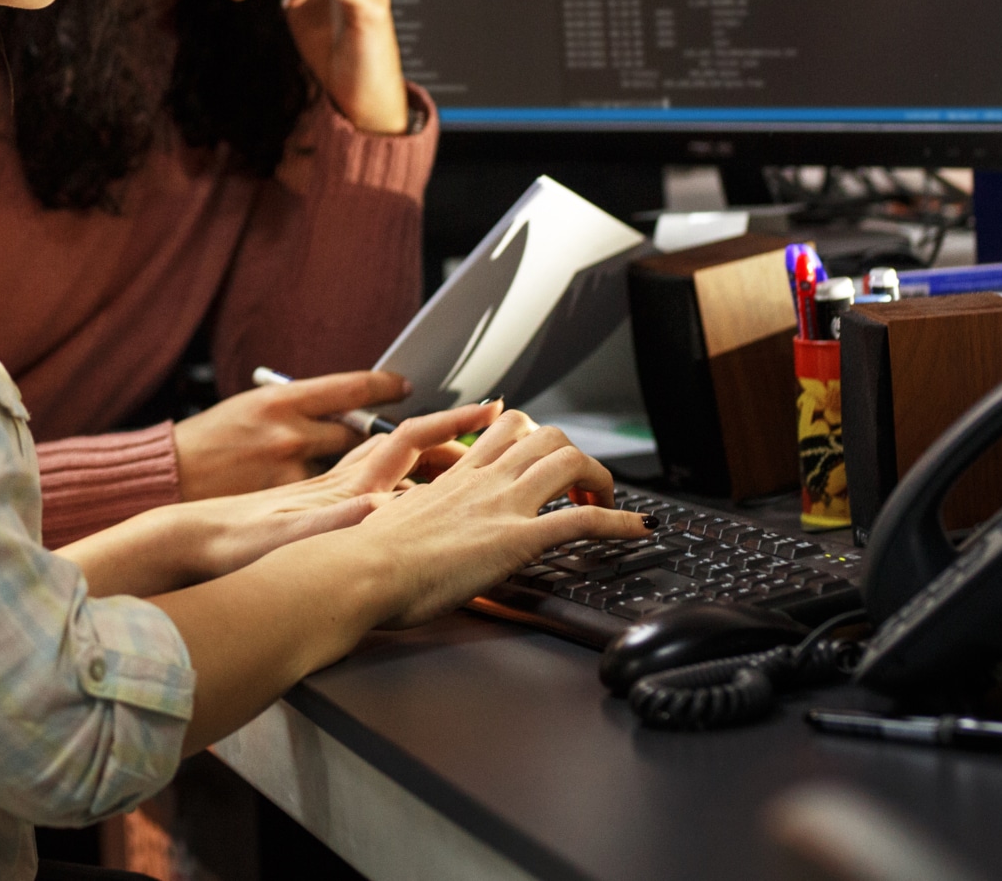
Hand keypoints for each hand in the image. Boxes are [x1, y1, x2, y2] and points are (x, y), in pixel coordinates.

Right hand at [174, 370, 409, 499]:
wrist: (170, 477)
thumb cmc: (210, 440)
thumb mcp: (253, 409)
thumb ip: (295, 408)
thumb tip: (340, 405)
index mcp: (282, 400)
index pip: (351, 387)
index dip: (385, 387)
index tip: (403, 386)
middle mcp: (290, 432)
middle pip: (358, 429)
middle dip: (375, 432)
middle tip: (394, 434)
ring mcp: (290, 470)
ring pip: (346, 466)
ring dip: (356, 468)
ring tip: (366, 473)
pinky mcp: (287, 503)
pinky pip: (326, 496)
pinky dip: (336, 496)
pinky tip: (338, 501)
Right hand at [350, 409, 649, 629]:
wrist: (361, 571)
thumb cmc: (365, 558)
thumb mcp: (393, 524)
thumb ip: (416, 517)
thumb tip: (414, 525)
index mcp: (454, 477)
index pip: (503, 430)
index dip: (533, 435)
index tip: (544, 455)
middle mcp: (482, 481)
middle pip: (545, 435)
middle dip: (574, 456)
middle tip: (580, 487)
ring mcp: (501, 505)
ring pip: (568, 461)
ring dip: (601, 479)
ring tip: (607, 503)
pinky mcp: (516, 539)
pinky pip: (583, 520)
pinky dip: (621, 521)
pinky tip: (640, 529)